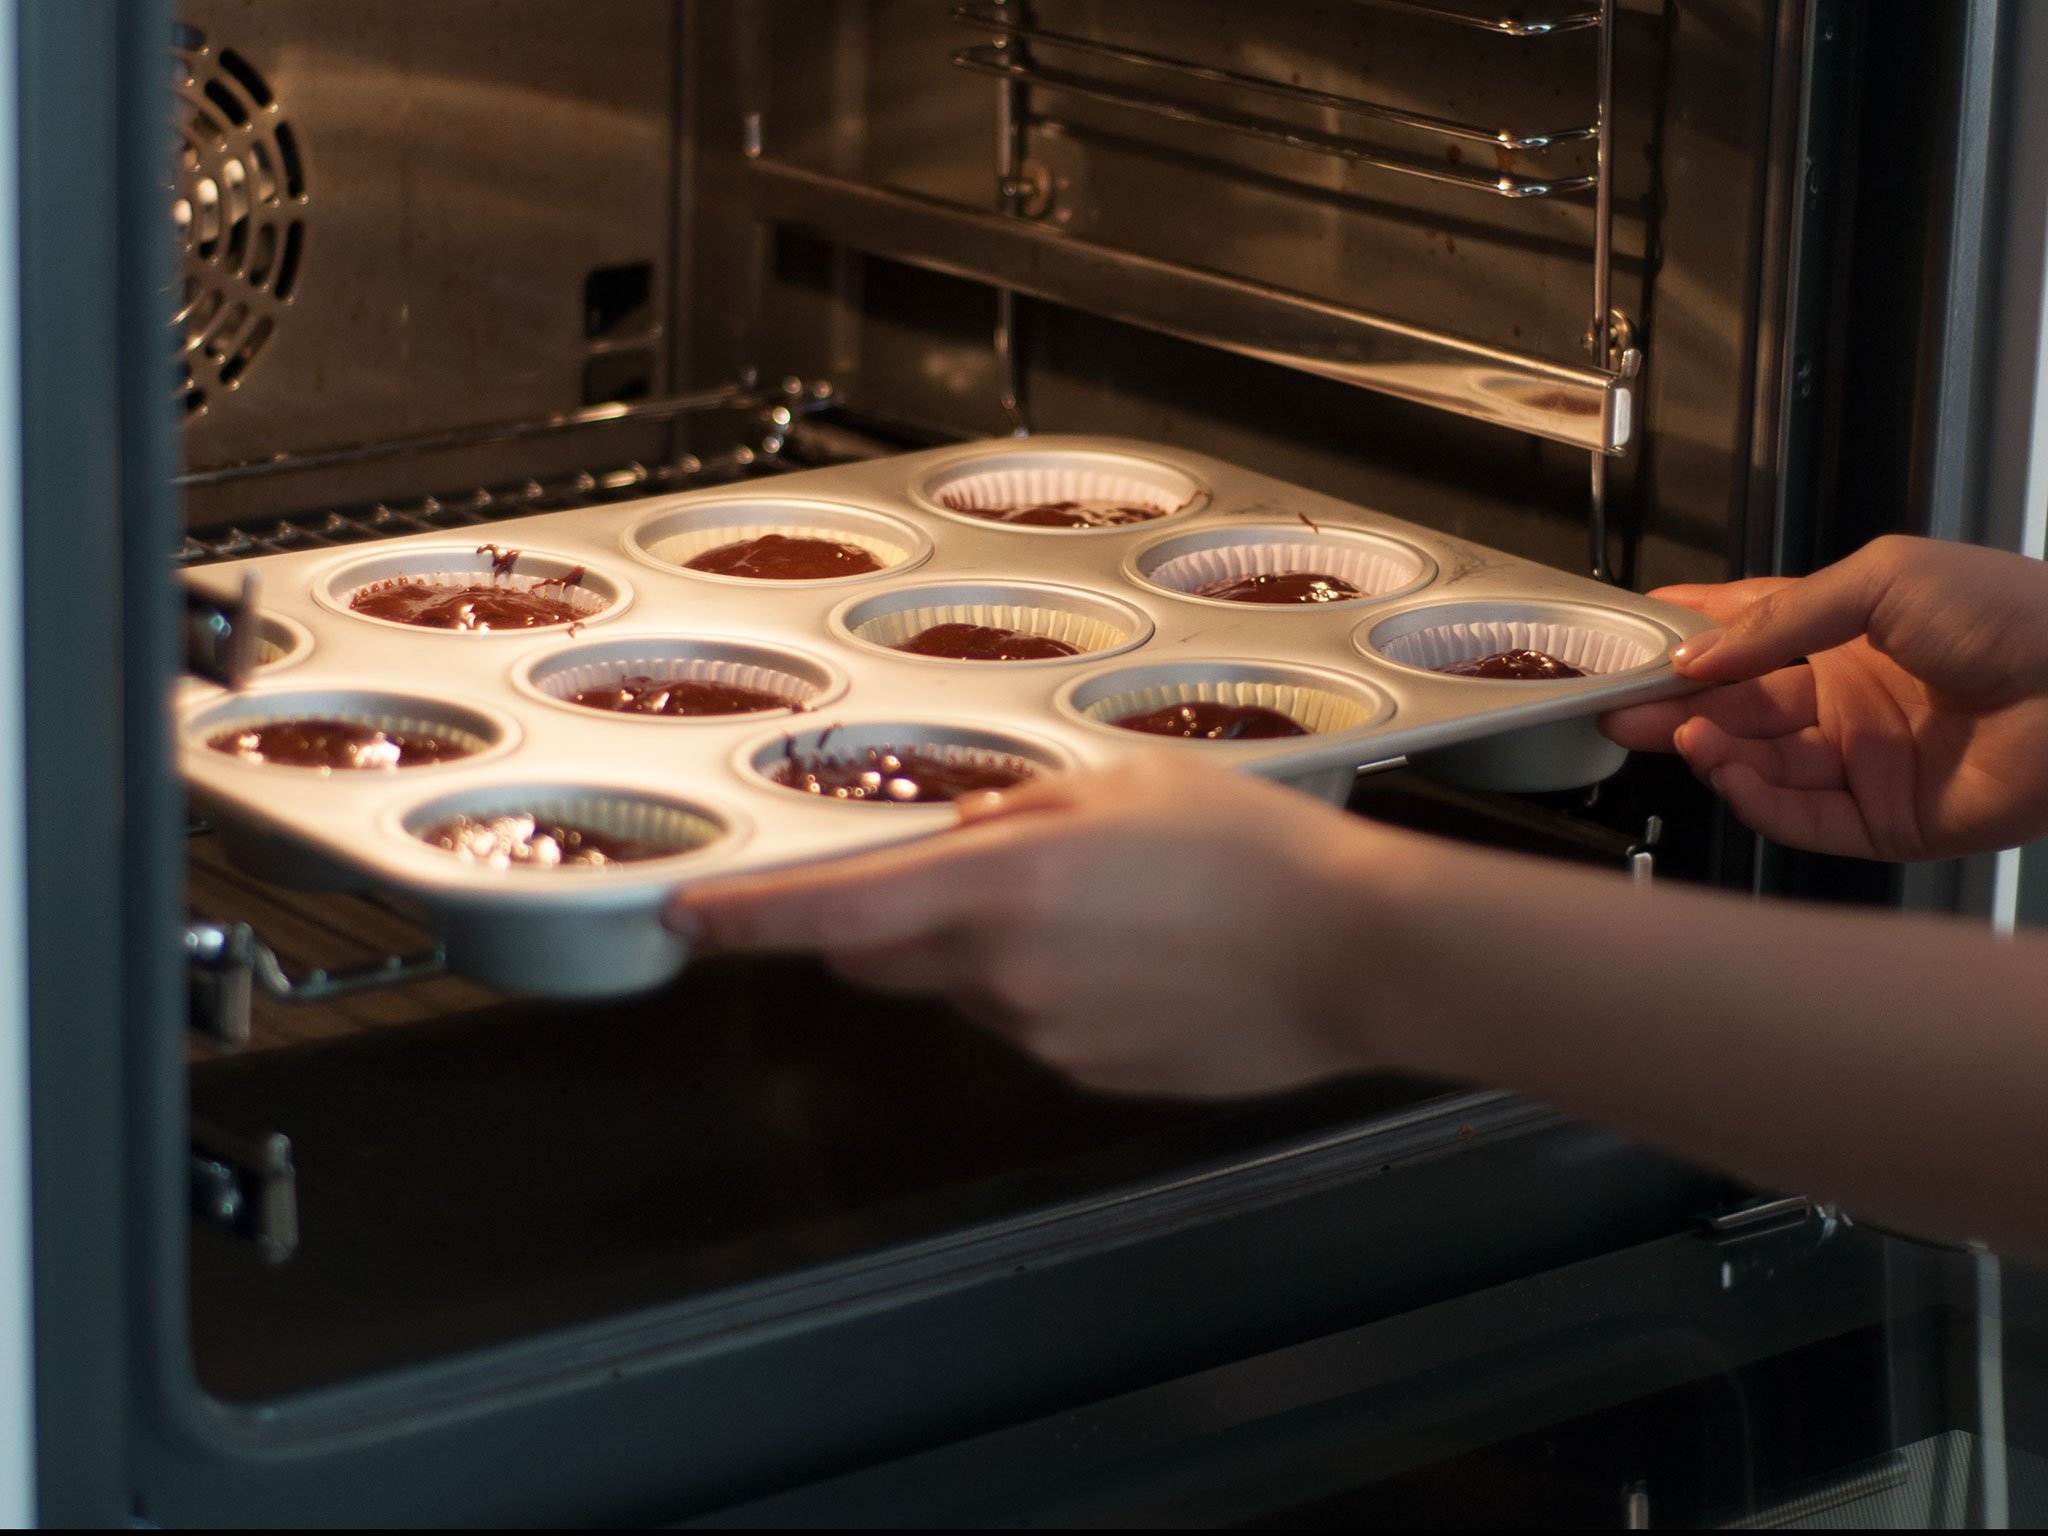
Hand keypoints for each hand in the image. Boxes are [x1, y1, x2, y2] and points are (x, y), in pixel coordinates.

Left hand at [666, 756, 1383, 1096]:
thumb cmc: (1253, 852)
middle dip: (894, 917)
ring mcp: (1048, 1039)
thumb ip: (1011, 815)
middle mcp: (1003, 977)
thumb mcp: (1118, 785)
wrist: (1356, 953)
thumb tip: (952, 839)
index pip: (829, 912)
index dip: (745, 916)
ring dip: (997, 952)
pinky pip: (1041, 1027)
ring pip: (972, 992)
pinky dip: (1060, 993)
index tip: (688, 917)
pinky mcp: (1093, 1076)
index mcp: (998, 890)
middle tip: (975, 867)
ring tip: (1109, 908)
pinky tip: (1142, 958)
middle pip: (889, 956)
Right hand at [1601, 535, 2047, 858]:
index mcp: (1848, 632)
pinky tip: (1727, 771)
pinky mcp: (1881, 821)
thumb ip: (1782, 615)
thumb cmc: (2015, 616)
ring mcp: (1862, 762)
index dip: (1686, 638)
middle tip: (1620, 705)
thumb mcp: (1883, 578)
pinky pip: (1798, 818)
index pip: (1746, 633)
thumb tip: (1703, 651)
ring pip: (1758, 764)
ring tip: (1679, 734)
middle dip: (1675, 704)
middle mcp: (1848, 698)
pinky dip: (1755, 798)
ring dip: (1711, 749)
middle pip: (1737, 706)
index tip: (1629, 641)